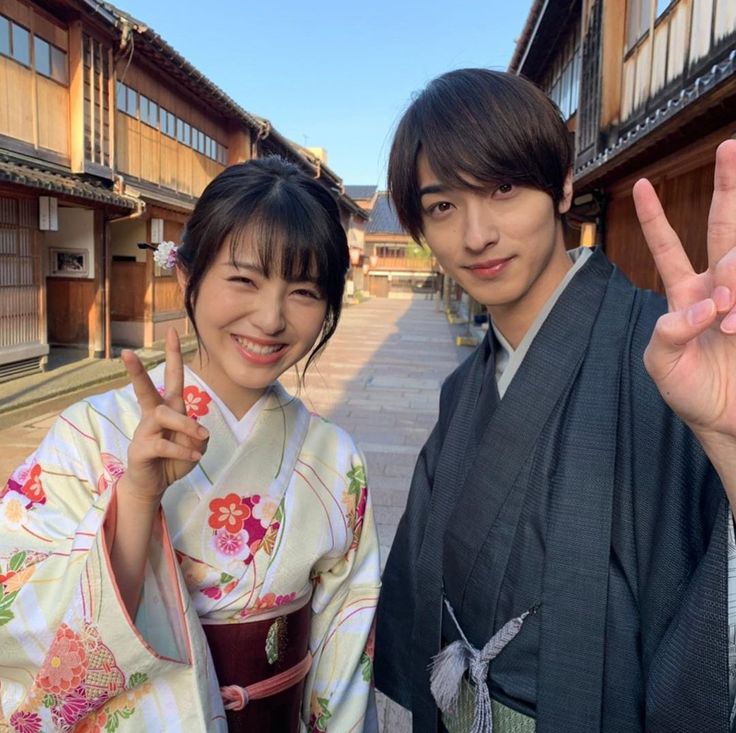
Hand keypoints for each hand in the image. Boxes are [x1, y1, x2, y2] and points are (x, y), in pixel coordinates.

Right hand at [120, 328, 207, 505]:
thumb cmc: (174, 459)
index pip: (171, 377)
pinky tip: (194, 458)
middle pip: (146, 389)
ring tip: (200, 438)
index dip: (172, 355)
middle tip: (125, 353)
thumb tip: (197, 431)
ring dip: (186, 425)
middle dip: (136, 371)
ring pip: (164, 416)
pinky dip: (183, 450)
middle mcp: (154, 415)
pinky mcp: (141, 449)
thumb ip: (199, 435)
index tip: (172, 330)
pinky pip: (164, 444)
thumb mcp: (195, 445)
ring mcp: (144, 431)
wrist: (154, 484)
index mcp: (168, 407)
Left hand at [633, 140, 735, 449]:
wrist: (725, 421)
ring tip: (730, 325)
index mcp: (685, 294)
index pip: (667, 247)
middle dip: (728, 188)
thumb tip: (705, 304)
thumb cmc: (689, 391)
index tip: (640, 187)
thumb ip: (670, 333)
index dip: (654, 218)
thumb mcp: (662, 365)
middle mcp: (719, 287)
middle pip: (723, 227)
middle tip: (729, 147)